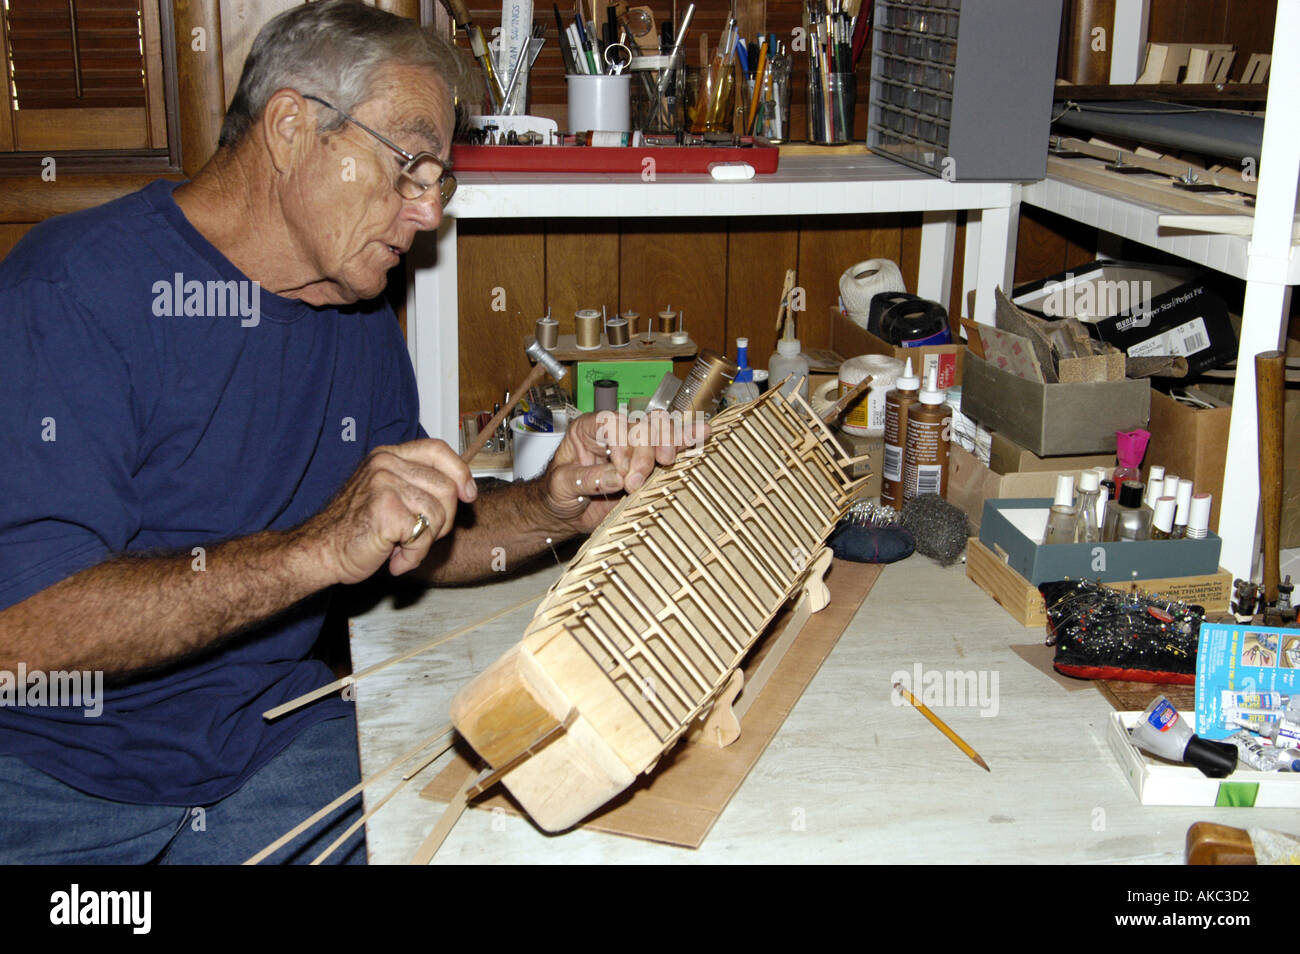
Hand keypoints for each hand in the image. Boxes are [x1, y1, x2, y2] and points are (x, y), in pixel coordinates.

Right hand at [300, 439, 476, 583]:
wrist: (321, 552)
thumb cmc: (355, 529)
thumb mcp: (388, 494)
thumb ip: (418, 485)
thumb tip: (465, 489)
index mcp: (387, 456)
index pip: (437, 449)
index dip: (460, 472)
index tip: (468, 494)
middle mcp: (385, 464)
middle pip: (447, 486)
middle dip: (443, 520)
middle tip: (419, 536)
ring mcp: (384, 484)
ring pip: (439, 512)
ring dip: (426, 541)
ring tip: (401, 547)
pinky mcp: (386, 509)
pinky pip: (424, 534)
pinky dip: (414, 555)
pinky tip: (394, 557)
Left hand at [540, 410, 709, 532]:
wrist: (563, 514)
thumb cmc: (555, 495)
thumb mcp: (561, 487)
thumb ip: (586, 479)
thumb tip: (616, 476)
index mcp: (588, 429)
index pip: (612, 422)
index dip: (621, 445)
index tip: (619, 473)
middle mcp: (614, 432)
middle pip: (639, 427)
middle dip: (643, 454)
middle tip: (634, 483)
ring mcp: (634, 446)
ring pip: (658, 431)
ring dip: (666, 444)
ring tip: (666, 461)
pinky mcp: (649, 463)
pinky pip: (670, 446)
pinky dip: (686, 439)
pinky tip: (703, 432)